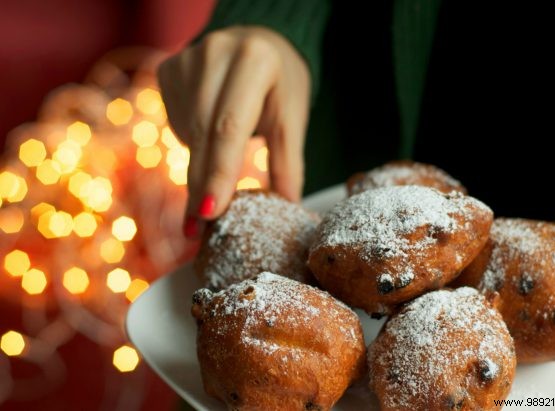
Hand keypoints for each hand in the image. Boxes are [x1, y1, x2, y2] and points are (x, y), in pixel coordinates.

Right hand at [158, 26, 309, 236]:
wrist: (258, 40)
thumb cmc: (281, 82)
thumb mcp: (292, 116)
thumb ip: (287, 160)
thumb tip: (286, 206)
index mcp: (254, 60)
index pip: (230, 127)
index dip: (219, 173)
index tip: (209, 214)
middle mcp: (215, 53)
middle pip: (202, 133)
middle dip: (200, 184)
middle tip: (195, 229)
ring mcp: (186, 58)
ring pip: (187, 131)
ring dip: (199, 164)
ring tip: (217, 171)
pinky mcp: (168, 68)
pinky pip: (176, 121)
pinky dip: (192, 140)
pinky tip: (210, 132)